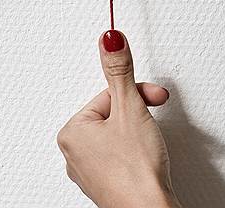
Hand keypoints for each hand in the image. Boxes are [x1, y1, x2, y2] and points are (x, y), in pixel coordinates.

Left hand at [57, 30, 180, 207]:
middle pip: (114, 114)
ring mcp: (90, 172)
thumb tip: (110, 39)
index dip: (136, 96)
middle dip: (139, 114)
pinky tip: (147, 162)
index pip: (109, 95)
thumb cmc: (136, 172)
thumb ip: (120, 70)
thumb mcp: (130, 108)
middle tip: (152, 125)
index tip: (152, 99)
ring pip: (120, 135)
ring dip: (141, 133)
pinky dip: (138, 154)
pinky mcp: (107, 185)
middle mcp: (74, 154)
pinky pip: (123, 156)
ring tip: (150, 149)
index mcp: (71, 132)